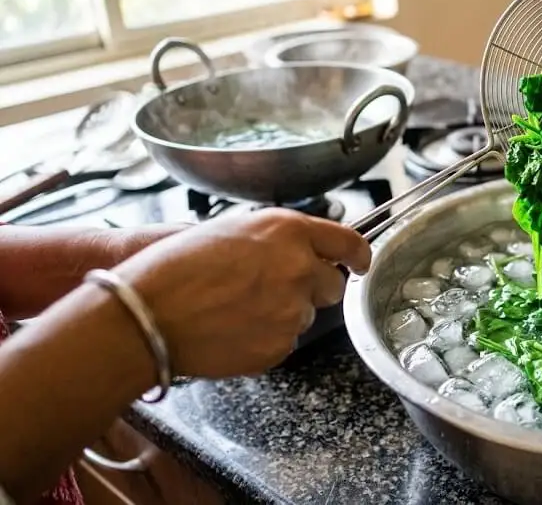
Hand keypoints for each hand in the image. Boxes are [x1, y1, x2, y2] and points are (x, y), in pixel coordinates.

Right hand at [110, 208, 369, 377]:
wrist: (144, 314)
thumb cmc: (171, 268)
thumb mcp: (229, 231)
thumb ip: (273, 239)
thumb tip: (294, 249)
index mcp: (288, 231)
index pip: (348, 242)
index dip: (359, 254)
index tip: (361, 262)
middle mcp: (299, 268)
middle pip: (332, 284)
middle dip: (313, 288)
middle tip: (272, 290)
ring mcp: (292, 310)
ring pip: (304, 315)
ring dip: (282, 313)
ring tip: (235, 309)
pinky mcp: (279, 346)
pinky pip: (284, 342)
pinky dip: (265, 338)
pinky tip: (231, 329)